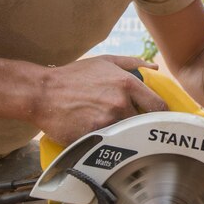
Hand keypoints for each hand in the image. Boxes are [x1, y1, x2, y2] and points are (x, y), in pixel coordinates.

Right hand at [34, 55, 165, 144]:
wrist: (43, 93)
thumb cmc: (73, 76)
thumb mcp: (104, 61)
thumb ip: (132, 63)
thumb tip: (154, 67)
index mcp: (127, 83)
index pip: (159, 105)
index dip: (161, 113)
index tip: (157, 117)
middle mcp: (120, 103)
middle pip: (145, 122)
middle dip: (140, 122)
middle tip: (132, 122)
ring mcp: (108, 121)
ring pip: (128, 133)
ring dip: (124, 132)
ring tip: (113, 127)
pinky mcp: (94, 136)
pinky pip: (110, 142)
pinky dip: (108, 140)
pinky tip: (99, 133)